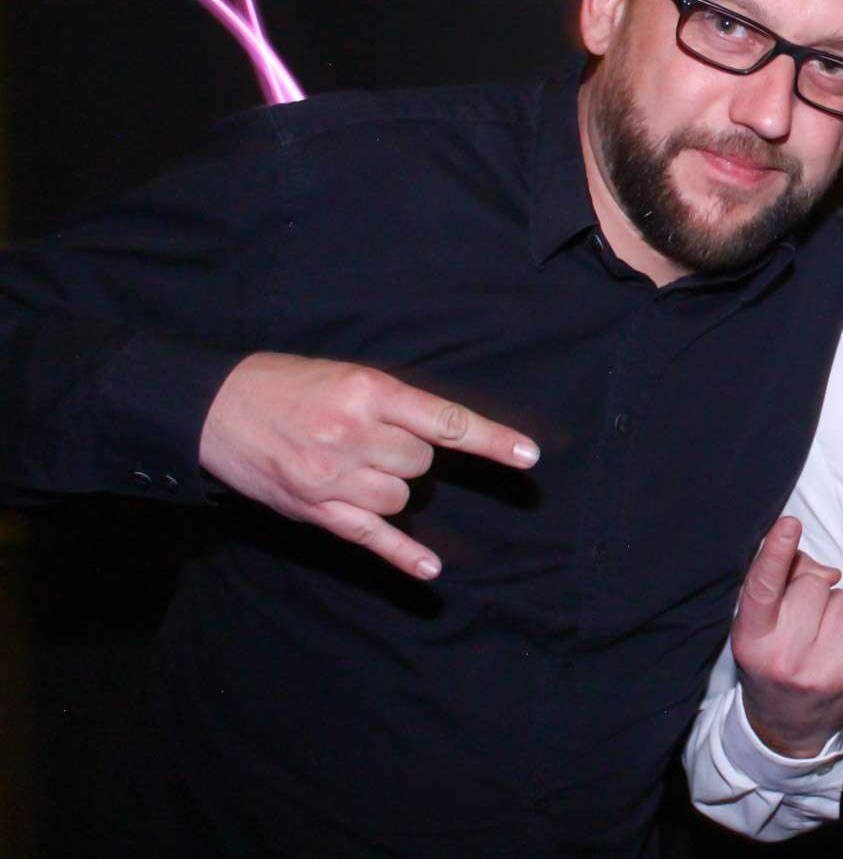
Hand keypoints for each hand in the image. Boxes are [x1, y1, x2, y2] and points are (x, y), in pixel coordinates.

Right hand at [199, 352, 539, 579]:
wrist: (212, 409)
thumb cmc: (284, 385)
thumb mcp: (344, 375)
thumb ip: (391, 404)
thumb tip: (440, 432)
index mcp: (368, 392)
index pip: (444, 421)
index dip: (490, 440)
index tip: (527, 455)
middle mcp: (353, 435)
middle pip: (422, 463)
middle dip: (409, 454)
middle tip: (372, 439)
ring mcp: (333, 477)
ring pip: (401, 496)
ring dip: (392, 486)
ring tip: (353, 465)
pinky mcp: (316, 510)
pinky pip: (371, 537)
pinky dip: (402, 554)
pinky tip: (430, 570)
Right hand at [732, 516, 842, 758]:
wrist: (783, 728)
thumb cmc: (771, 660)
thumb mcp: (757, 626)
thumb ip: (778, 584)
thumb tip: (825, 570)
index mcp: (751, 638)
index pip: (762, 588)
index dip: (775, 553)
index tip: (790, 524)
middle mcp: (783, 656)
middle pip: (813, 586)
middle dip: (812, 590)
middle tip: (801, 620)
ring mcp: (819, 669)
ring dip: (838, 610)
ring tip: (821, 639)